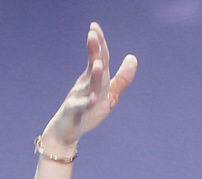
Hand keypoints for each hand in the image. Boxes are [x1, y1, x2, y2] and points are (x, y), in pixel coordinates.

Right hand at [42, 22, 137, 148]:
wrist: (68, 130)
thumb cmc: (89, 110)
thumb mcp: (109, 93)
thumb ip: (121, 78)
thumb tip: (133, 57)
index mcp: (92, 79)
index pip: (98, 59)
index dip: (99, 44)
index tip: (95, 26)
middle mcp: (85, 85)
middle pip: (92, 67)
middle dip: (93, 52)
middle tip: (92, 35)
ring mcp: (79, 98)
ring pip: (88, 86)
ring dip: (93, 75)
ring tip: (98, 64)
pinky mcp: (75, 112)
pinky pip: (81, 107)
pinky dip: (87, 103)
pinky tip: (94, 99)